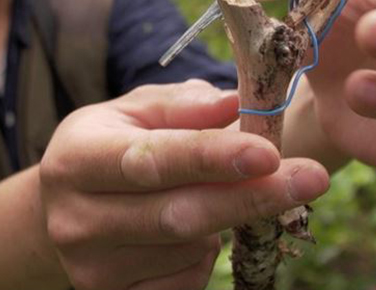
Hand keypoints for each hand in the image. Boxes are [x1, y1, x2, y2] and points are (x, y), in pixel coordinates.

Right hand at [40, 80, 328, 289]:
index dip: (212, 158)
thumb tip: (237, 104)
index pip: (151, 160)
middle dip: (250, 197)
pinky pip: (185, 282)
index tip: (269, 153)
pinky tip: (192, 231)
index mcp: (77, 159)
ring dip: (222, 221)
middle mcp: (76, 219)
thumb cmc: (110, 146)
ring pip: (189, 249)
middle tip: (312, 178)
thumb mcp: (134, 111)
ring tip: (208, 193)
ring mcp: (91, 270)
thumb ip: (183, 104)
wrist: (64, 209)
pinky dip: (205, 255)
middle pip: (178, 215)